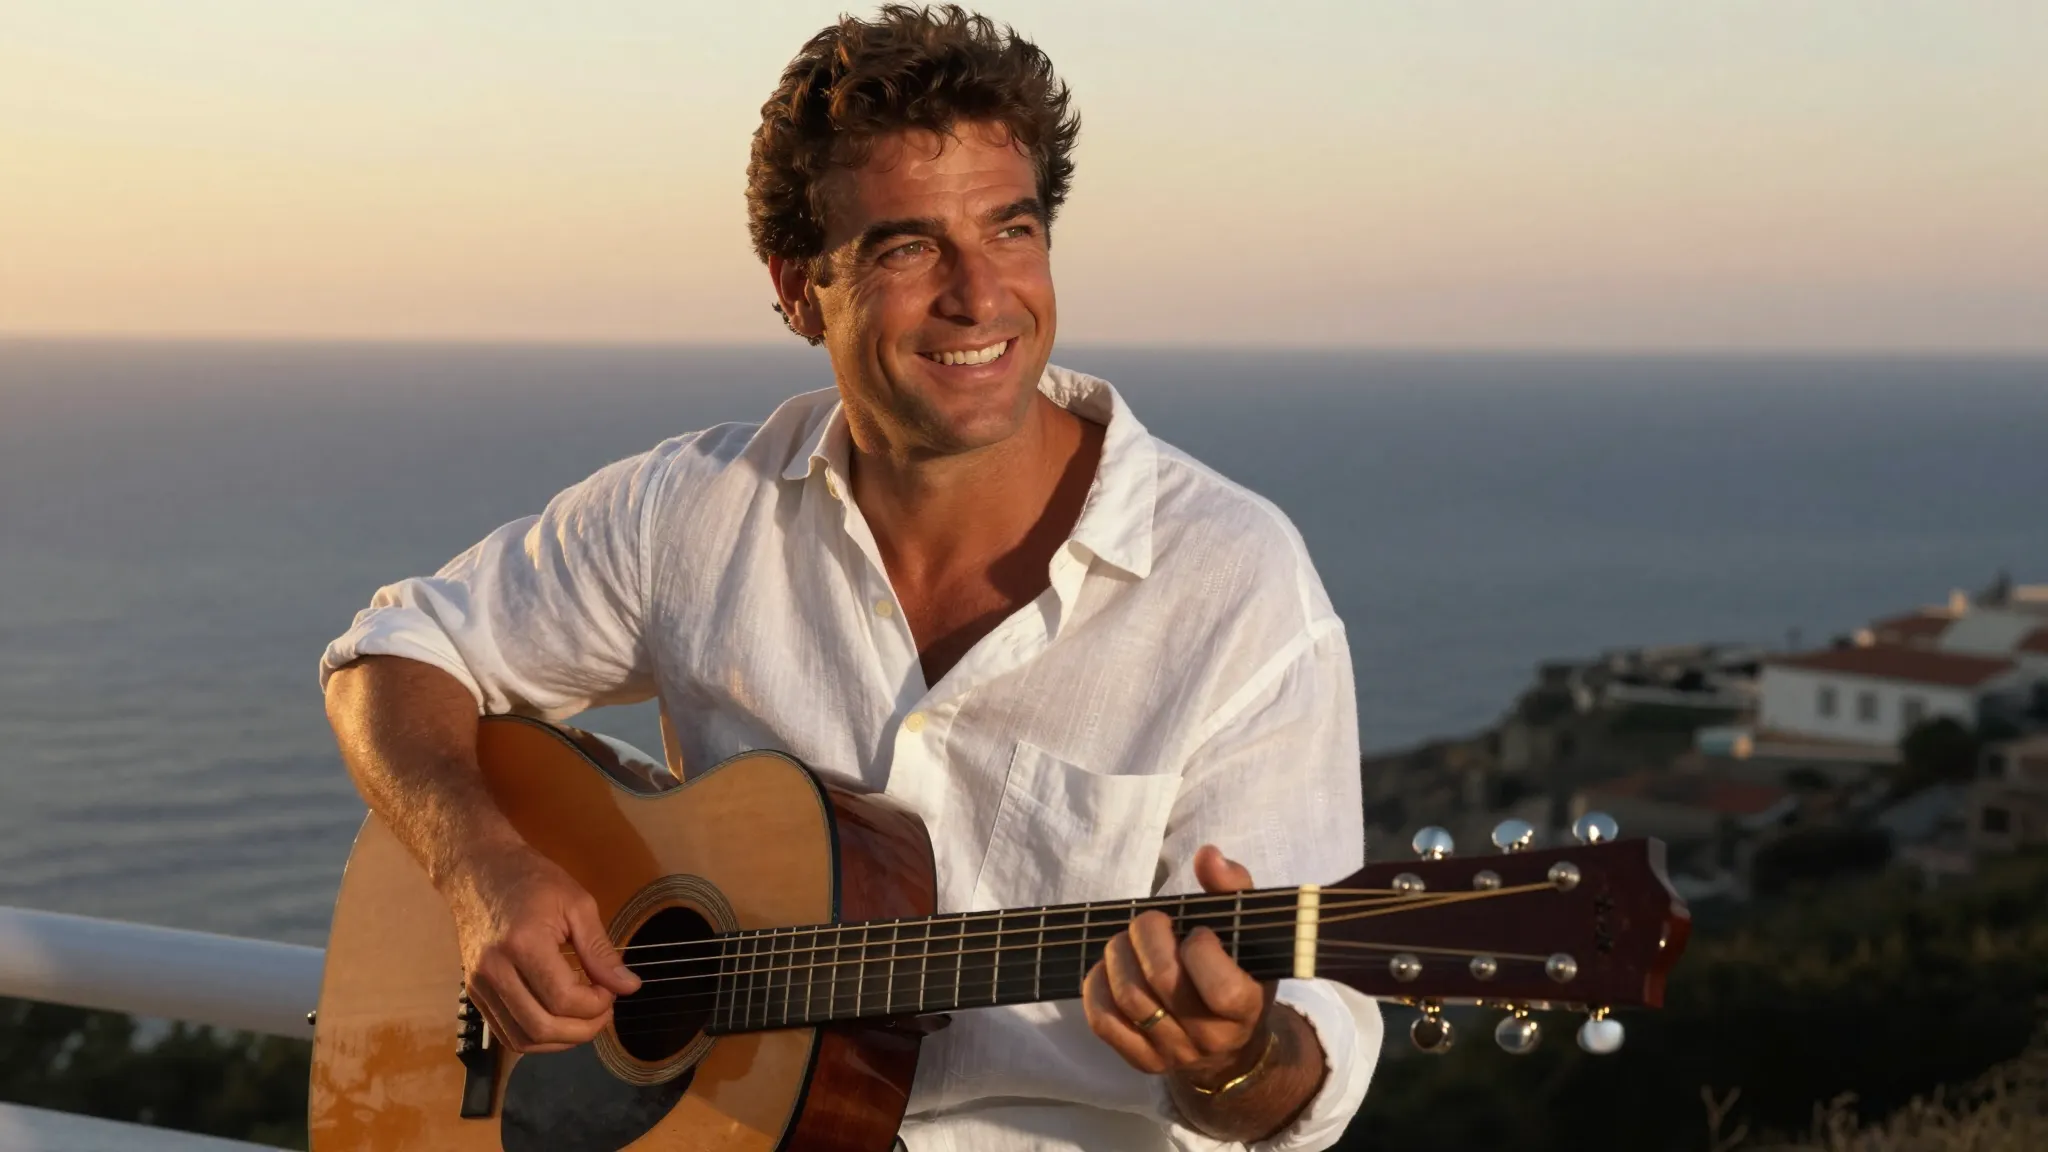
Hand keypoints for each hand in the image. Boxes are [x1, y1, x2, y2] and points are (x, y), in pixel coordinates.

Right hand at [441, 841, 641, 1053]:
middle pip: (543, 1027)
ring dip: (562, 1040)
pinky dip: (538, 1038)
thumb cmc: (532, 880)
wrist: (478, 871)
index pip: (564, 999)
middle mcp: (494, 970)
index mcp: (523, 943)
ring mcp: (479, 985)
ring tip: (585, 1018)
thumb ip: (600, 950)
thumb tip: (629, 986)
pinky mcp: (473, 994)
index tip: (611, 989)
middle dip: (584, 1029)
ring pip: (523, 1039)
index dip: (597, 1004)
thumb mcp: (577, 904)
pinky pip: (507, 1034)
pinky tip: (559, 1020)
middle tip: (604, 1009)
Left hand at [1081, 845, 1274, 1087]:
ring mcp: (1173, 1053)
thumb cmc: (1238, 971)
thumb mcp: (1248, 931)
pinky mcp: (1142, 1060)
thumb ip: (1233, 889)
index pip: (1222, 989)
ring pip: (1130, 998)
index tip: (1197, 932)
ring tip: (1126, 940)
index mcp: (1246, 1007)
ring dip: (1118, 954)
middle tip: (1150, 921)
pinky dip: (1095, 987)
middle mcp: (1211, 1038)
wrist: (1229, 1043)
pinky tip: (1108, 968)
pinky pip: (1103, 1022)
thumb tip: (1207, 855)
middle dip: (1147, 936)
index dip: (1201, 950)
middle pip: (1163, 983)